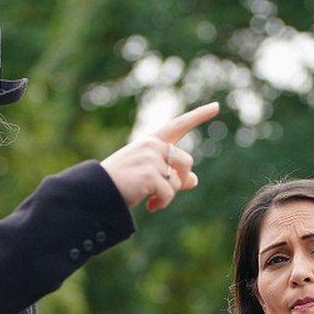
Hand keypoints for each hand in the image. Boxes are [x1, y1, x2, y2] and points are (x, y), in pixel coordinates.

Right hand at [100, 101, 218, 211]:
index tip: (216, 106)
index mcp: (151, 142)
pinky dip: (162, 203)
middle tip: (163, 194)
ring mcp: (151, 158)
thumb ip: (171, 175)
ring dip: (170, 194)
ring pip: (179, 180)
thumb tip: (194, 180)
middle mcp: (152, 145)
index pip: (178, 126)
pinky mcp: (150, 174)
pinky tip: (150, 206)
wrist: (96, 191)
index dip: (198, 116)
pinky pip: (169, 193)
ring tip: (154, 200)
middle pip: (187, 162)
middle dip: (180, 181)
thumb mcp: (147, 175)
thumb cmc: (120, 183)